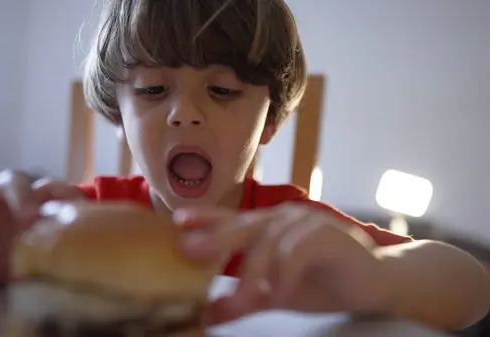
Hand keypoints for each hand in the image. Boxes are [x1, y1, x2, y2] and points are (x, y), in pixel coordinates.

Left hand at [174, 203, 392, 323]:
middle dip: (214, 238)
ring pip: (268, 244)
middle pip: (242, 227)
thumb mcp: (275, 294)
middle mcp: (282, 219)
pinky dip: (284, 273)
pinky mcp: (327, 235)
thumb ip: (243, 300)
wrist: (372, 285)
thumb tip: (207, 314)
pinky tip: (278, 294)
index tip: (176, 223)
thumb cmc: (320, 283)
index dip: (204, 219)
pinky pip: (297, 251)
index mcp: (267, 228)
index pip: (230, 220)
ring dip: (254, 274)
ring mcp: (305, 223)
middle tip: (188, 249)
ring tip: (243, 302)